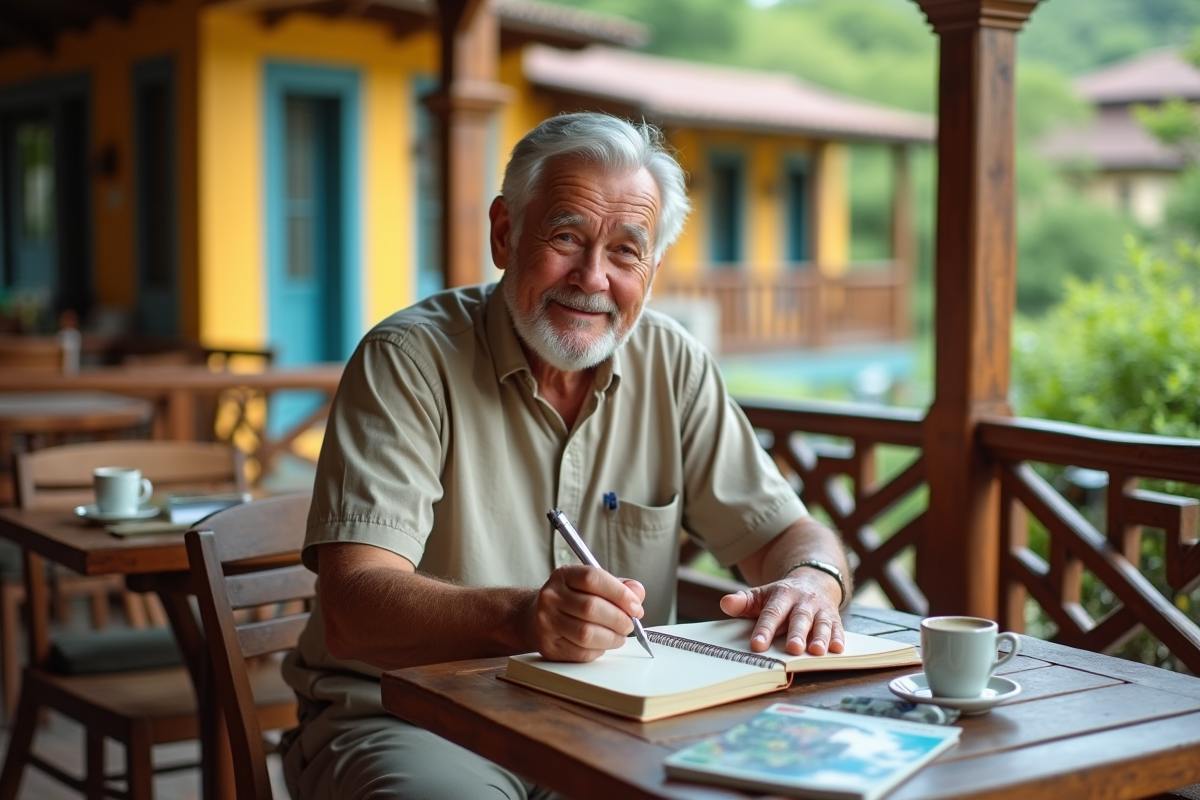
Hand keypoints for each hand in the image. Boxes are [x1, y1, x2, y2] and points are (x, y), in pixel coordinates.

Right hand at [529, 566, 645, 661]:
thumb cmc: (571, 600)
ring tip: (619, 635)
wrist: (533, 617)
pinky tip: (602, 643)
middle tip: (630, 624)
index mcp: (564, 575)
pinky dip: (599, 650)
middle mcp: (551, 596)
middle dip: (619, 619)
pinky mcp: (549, 646)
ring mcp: (546, 622)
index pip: (593, 578)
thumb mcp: (592, 585)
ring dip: (612, 638)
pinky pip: (581, 652)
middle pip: (591, 608)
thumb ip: (618, 586)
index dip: (619, 593)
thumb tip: (638, 594)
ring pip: (586, 634)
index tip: (635, 606)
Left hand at [719, 569, 843, 656]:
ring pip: (821, 623)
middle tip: (792, 649)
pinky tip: (837, 649)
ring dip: (820, 637)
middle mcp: (803, 601)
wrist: (813, 580)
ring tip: (815, 651)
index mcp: (783, 595)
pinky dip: (839, 638)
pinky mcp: (834, 618)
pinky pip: (838, 628)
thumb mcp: (761, 595)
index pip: (772, 613)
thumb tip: (725, 604)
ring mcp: (820, 609)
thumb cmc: (782, 596)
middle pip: (799, 618)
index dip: (764, 629)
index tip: (757, 645)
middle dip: (796, 634)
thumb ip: (744, 601)